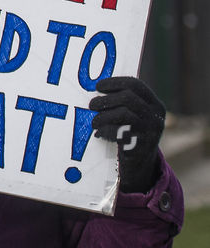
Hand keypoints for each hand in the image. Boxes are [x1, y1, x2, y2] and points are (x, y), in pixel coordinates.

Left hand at [91, 76, 165, 192]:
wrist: (140, 164)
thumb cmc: (131, 133)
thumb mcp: (134, 115)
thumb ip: (122, 101)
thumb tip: (95, 88)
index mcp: (154, 104)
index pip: (135, 84)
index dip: (115, 82)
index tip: (98, 86)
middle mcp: (156, 116)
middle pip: (128, 97)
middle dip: (105, 99)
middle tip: (91, 105)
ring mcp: (151, 131)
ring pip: (124, 113)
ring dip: (103, 116)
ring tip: (93, 122)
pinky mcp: (142, 145)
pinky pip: (120, 132)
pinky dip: (106, 131)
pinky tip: (99, 133)